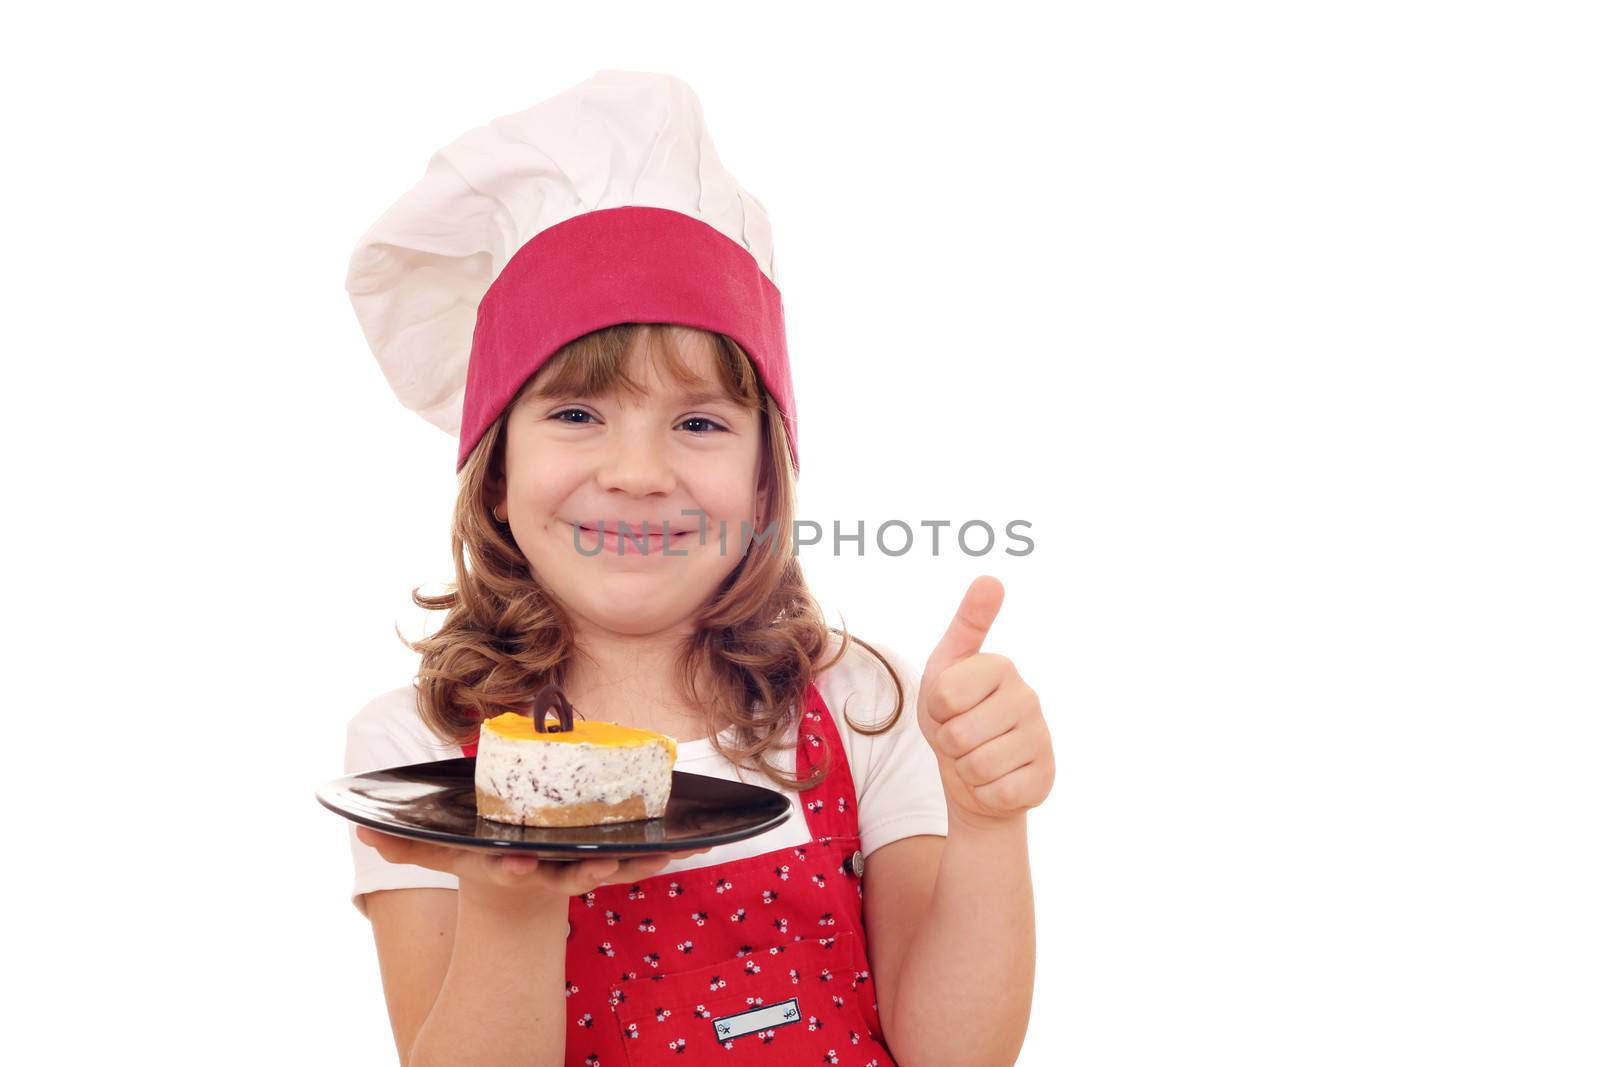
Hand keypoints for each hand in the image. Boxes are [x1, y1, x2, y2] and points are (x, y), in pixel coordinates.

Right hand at [355, 825, 712, 901]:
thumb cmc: (483, 857)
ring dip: (641, 861)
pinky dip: (665, 852)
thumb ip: (405, 842)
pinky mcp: (607, 862)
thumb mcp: (445, 854)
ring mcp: (580, 870)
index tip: (517, 861)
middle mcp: (548, 871)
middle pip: (569, 872)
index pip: (510, 866)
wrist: (519, 891)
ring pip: (614, 866)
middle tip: (604, 862)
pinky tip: (701, 840)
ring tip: (671, 849)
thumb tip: (358, 824)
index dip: (514, 865)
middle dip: (586, 868)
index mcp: (510, 865)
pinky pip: (640, 858)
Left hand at [918, 575, 1054, 827]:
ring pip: (977, 766)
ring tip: (977, 758)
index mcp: (1000, 666)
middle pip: (959, 734)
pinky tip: (997, 780)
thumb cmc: (955, 718)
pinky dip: (985, 793)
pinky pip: (997, 793)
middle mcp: (1028, 696)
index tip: (949, 707)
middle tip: (962, 738)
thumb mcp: (946, 669)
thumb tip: (991, 578)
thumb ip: (967, 624)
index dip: (935, 710)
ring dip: (966, 770)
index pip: (944, 695)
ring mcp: (1041, 737)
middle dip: (949, 744)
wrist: (974, 778)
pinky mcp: (1045, 776)